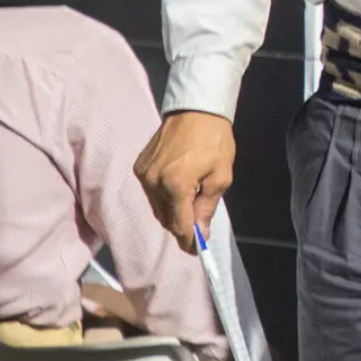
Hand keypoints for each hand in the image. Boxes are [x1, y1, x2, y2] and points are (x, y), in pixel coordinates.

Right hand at [134, 111, 236, 252]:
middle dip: (182, 226)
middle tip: (198, 230)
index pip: (179, 224)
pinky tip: (179, 191)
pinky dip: (164, 198)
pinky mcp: (139, 167)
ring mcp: (143, 174)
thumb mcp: (220, 176)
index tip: (196, 251)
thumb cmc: (214, 139)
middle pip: (165, 218)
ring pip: (157, 207)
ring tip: (191, 206)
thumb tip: (200, 233)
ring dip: (173, 212)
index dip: (188, 241)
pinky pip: (151, 193)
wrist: (197, 109)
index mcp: (175, 185)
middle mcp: (153, 182)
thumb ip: (207, 207)